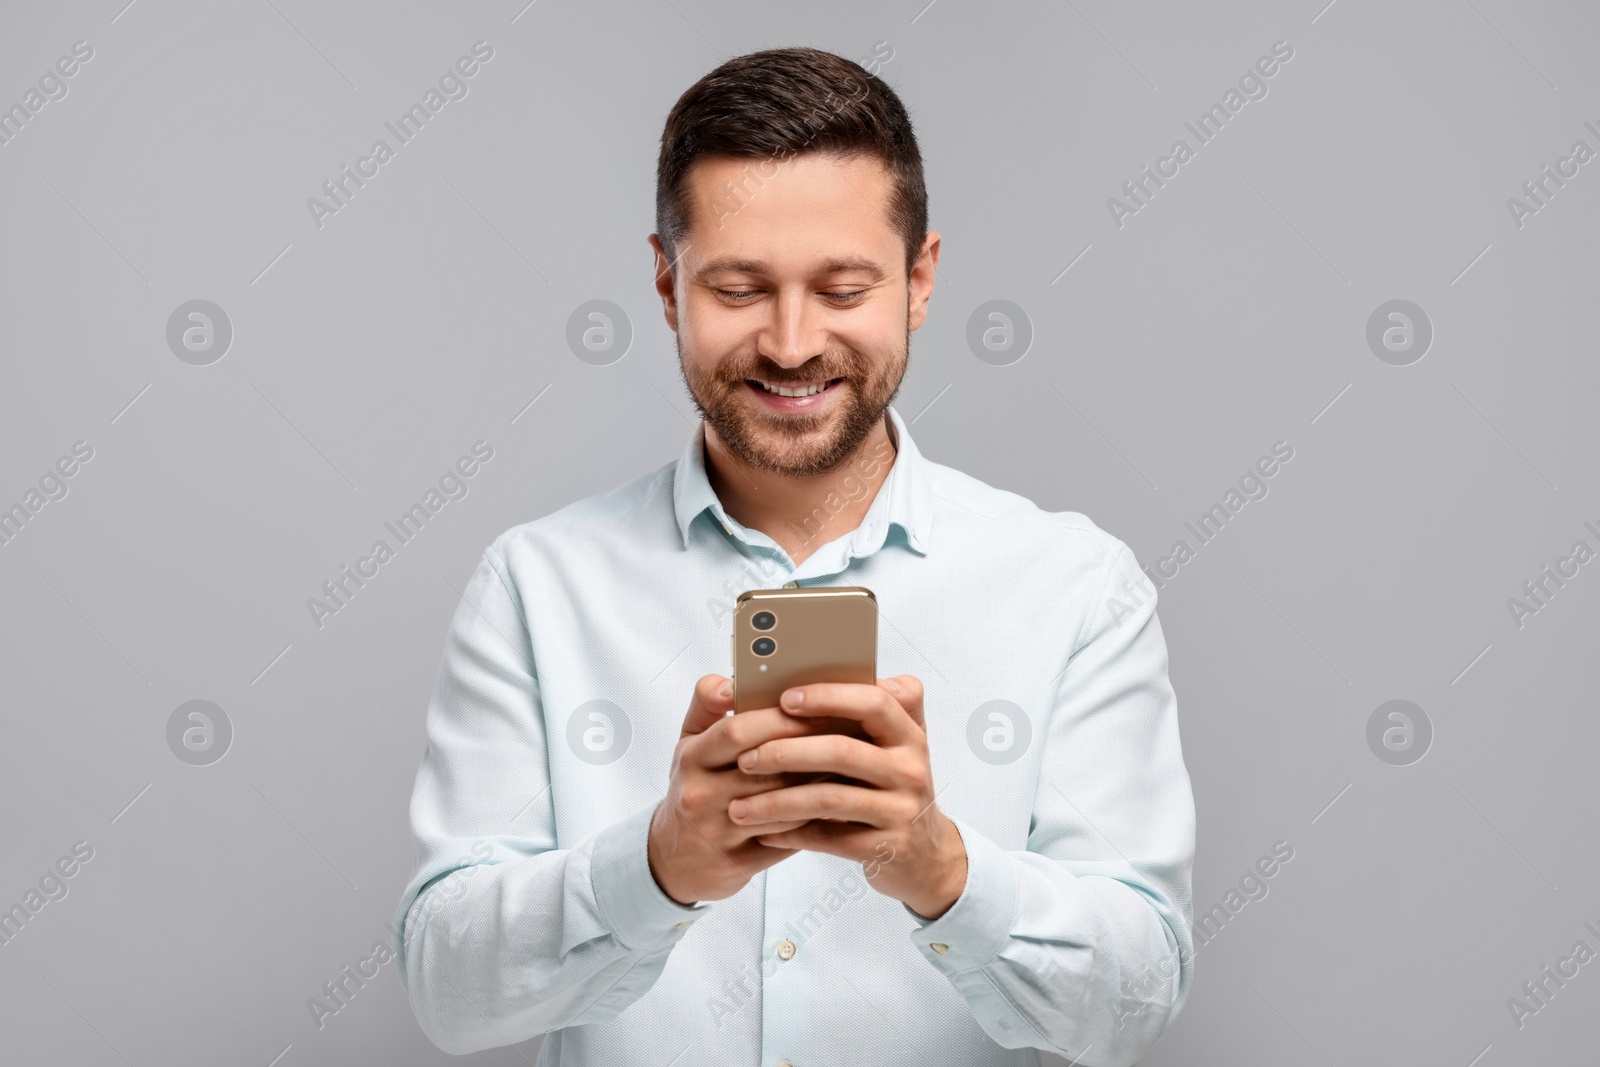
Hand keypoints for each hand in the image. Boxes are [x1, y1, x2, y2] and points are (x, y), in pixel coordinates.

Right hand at [647, 674, 826, 904]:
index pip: (736, 731)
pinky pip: (787, 836)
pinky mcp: (741, 861)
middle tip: (843, 733)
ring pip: (782, 803)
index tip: (815, 708)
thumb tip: (730, 680)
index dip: (779, 719)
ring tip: (847, 764)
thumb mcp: (689, 743)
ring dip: (819, 783)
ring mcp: (719, 831)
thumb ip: (707, 704)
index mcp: (691, 758)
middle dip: (808, 747)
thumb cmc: (694, 788)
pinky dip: (814, 816)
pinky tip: (835, 799)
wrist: (676, 859)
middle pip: (765, 766)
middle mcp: (700, 794)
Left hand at [725, 675, 968, 919]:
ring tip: (739, 806)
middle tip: (745, 758)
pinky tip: (763, 832)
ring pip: (828, 799)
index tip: (784, 699)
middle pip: (841, 751)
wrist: (926, 857)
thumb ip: (878, 708)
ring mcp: (900, 811)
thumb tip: (840, 670)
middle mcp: (910, 770)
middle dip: (785, 752)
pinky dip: (790, 834)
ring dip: (776, 801)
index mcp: (909, 736)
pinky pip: (827, 839)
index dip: (829, 696)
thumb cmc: (894, 790)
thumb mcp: (898, 746)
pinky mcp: (886, 849)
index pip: (873, 703)